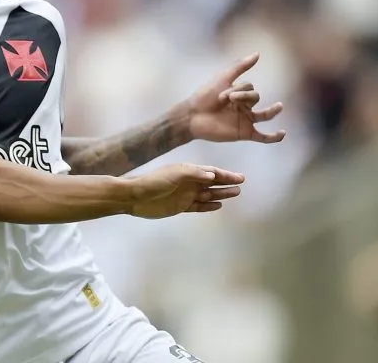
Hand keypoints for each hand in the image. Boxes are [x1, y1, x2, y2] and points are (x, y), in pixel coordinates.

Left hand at [129, 164, 243, 218]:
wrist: (135, 197)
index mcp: (187, 171)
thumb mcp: (175, 173)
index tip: (240, 177)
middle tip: (242, 183)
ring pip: (208, 194)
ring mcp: (185, 195)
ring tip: (236, 193)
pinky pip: (199, 206)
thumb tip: (213, 174)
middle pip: (212, 182)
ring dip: (221, 194)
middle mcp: (188, 182)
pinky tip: (218, 205)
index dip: (225, 174)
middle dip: (226, 182)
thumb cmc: (154, 182)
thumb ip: (194, 173)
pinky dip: (209, 206)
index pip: (210, 172)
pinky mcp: (180, 207)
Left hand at [182, 53, 285, 143]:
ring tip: (279, 106)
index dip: (237, 89)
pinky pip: (263, 137)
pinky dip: (274, 137)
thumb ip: (240, 66)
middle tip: (226, 100)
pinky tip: (282, 134)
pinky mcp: (244, 133)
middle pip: (255, 97)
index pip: (249, 87)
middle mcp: (243, 107)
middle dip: (243, 96)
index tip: (220, 94)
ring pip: (265, 115)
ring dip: (273, 111)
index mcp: (238, 94)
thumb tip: (258, 53)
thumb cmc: (204, 96)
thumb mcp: (222, 78)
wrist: (192, 116)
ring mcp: (245, 120)